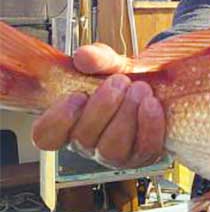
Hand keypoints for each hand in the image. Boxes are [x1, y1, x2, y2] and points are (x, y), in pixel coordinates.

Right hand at [31, 43, 165, 168]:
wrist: (161, 85)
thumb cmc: (126, 80)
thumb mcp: (111, 64)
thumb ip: (98, 59)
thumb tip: (84, 56)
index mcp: (70, 122)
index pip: (46, 135)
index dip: (57, 120)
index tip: (77, 95)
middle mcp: (89, 143)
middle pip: (83, 139)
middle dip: (103, 108)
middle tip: (119, 81)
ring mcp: (116, 154)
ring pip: (112, 149)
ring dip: (126, 116)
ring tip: (140, 88)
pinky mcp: (144, 155)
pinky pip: (144, 150)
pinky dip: (148, 125)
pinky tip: (152, 103)